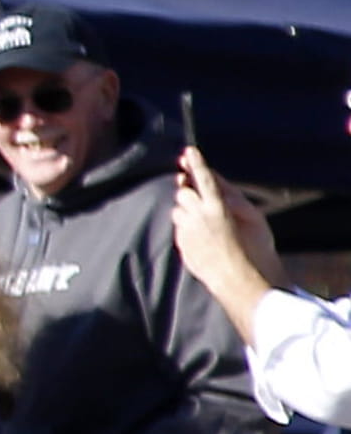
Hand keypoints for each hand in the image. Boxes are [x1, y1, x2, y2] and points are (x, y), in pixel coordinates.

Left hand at [177, 146, 283, 339]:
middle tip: (200, 196)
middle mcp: (198, 217)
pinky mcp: (181, 245)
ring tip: (209, 225)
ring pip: (178, 211)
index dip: (196, 163)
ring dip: (187, 212)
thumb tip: (218, 183)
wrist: (241, 282)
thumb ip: (234, 197)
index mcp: (218, 207)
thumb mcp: (255, 219)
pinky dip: (188, 228)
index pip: (204, 178)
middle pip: (183, 192)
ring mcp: (186, 232)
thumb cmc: (256, 251)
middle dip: (189, 191)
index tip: (188, 151)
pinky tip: (206, 240)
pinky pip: (180, 229)